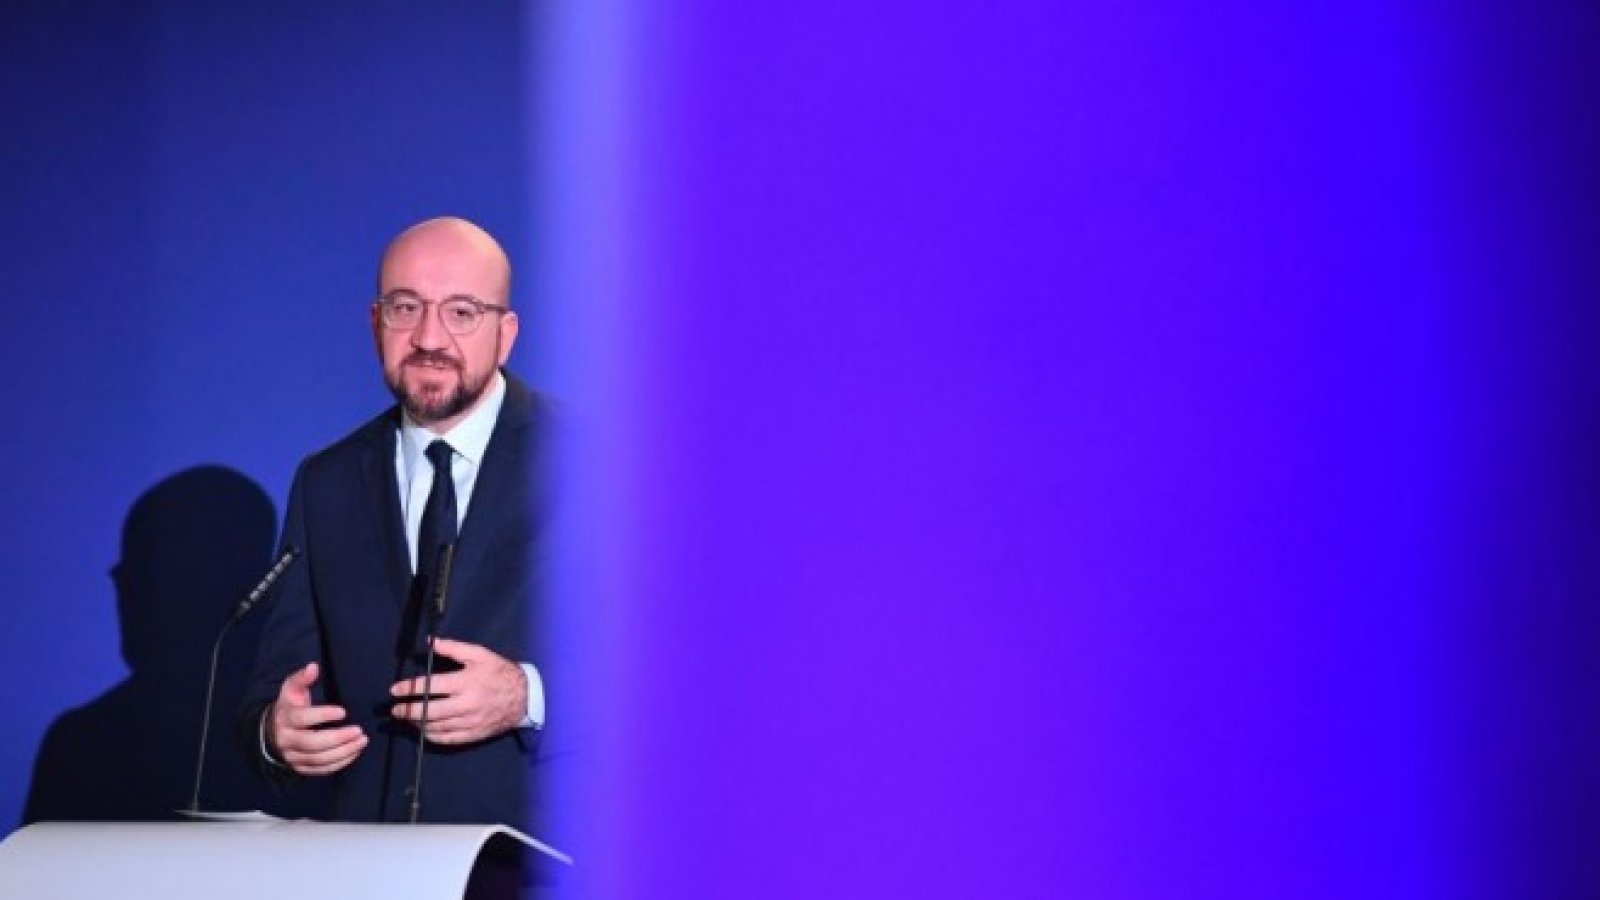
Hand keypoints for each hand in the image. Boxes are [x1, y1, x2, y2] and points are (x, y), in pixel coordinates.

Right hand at [268, 662, 367, 775]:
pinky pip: (320, 770)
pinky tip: (354, 753)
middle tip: (359, 731)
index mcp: (285, 718)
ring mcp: (292, 756)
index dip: (322, 715)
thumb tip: (313, 666)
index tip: (344, 711)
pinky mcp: (300, 768)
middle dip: (338, 738)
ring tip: (362, 741)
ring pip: (318, 759)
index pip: (302, 718)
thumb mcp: (291, 689)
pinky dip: (339, 764)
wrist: (271, 732)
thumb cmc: (289, 706)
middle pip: (312, 743)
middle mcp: (286, 739)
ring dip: (343, 752)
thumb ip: (302, 678)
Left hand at [389, 638, 526, 744]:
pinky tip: (423, 730)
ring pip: (436, 727)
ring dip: (416, 724)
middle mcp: (466, 704)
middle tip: (395, 710)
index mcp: (466, 682)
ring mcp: (469, 722)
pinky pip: (447, 739)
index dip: (409, 689)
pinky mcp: (473, 734)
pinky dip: (431, 736)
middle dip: (407, 711)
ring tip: (406, 718)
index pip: (430, 687)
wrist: (525, 697)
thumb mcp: (479, 654)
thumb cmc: (500, 672)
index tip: (395, 690)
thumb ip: (453, 648)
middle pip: (429, 711)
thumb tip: (429, 642)